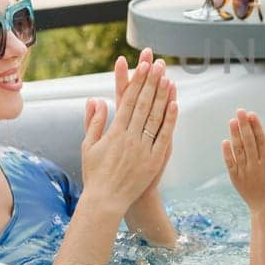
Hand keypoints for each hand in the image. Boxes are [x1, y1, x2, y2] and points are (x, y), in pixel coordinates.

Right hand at [81, 57, 175, 213]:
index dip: (136, 82)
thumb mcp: (88, 146)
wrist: (106, 201)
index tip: (142, 66)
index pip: (127, 101)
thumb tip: (95, 99)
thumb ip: (93, 121)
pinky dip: (170, 120)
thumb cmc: (95, 173)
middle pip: (143, 104)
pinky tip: (175, 104)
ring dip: (162, 96)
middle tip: (158, 63)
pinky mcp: (153, 160)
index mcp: (113, 132)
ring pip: (155, 117)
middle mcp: (129, 137)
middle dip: (151, 82)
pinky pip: (164, 136)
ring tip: (168, 77)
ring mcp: (143, 148)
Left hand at [222, 109, 264, 211]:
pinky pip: (230, 163)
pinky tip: (225, 141)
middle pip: (248, 141)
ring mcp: (244, 171)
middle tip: (240, 110)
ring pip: (238, 150)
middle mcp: (254, 165)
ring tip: (232, 121)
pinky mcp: (236, 178)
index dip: (256, 126)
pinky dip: (227, 152)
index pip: (261, 140)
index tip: (252, 114)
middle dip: (244, 125)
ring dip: (235, 134)